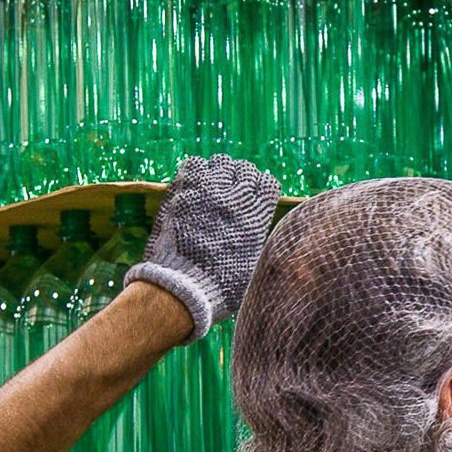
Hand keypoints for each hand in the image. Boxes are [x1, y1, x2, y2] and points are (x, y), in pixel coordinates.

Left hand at [124, 154, 280, 341]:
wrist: (184, 288)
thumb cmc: (221, 288)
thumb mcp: (254, 268)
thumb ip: (261, 244)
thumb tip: (265, 237)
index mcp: (257, 218)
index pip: (268, 183)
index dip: (261, 189)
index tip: (254, 199)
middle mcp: (236, 200)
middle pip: (245, 169)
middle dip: (240, 180)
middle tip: (231, 195)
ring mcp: (208, 193)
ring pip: (222, 162)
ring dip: (219, 173)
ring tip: (212, 188)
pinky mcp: (183, 193)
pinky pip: (194, 165)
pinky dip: (196, 172)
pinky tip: (194, 187)